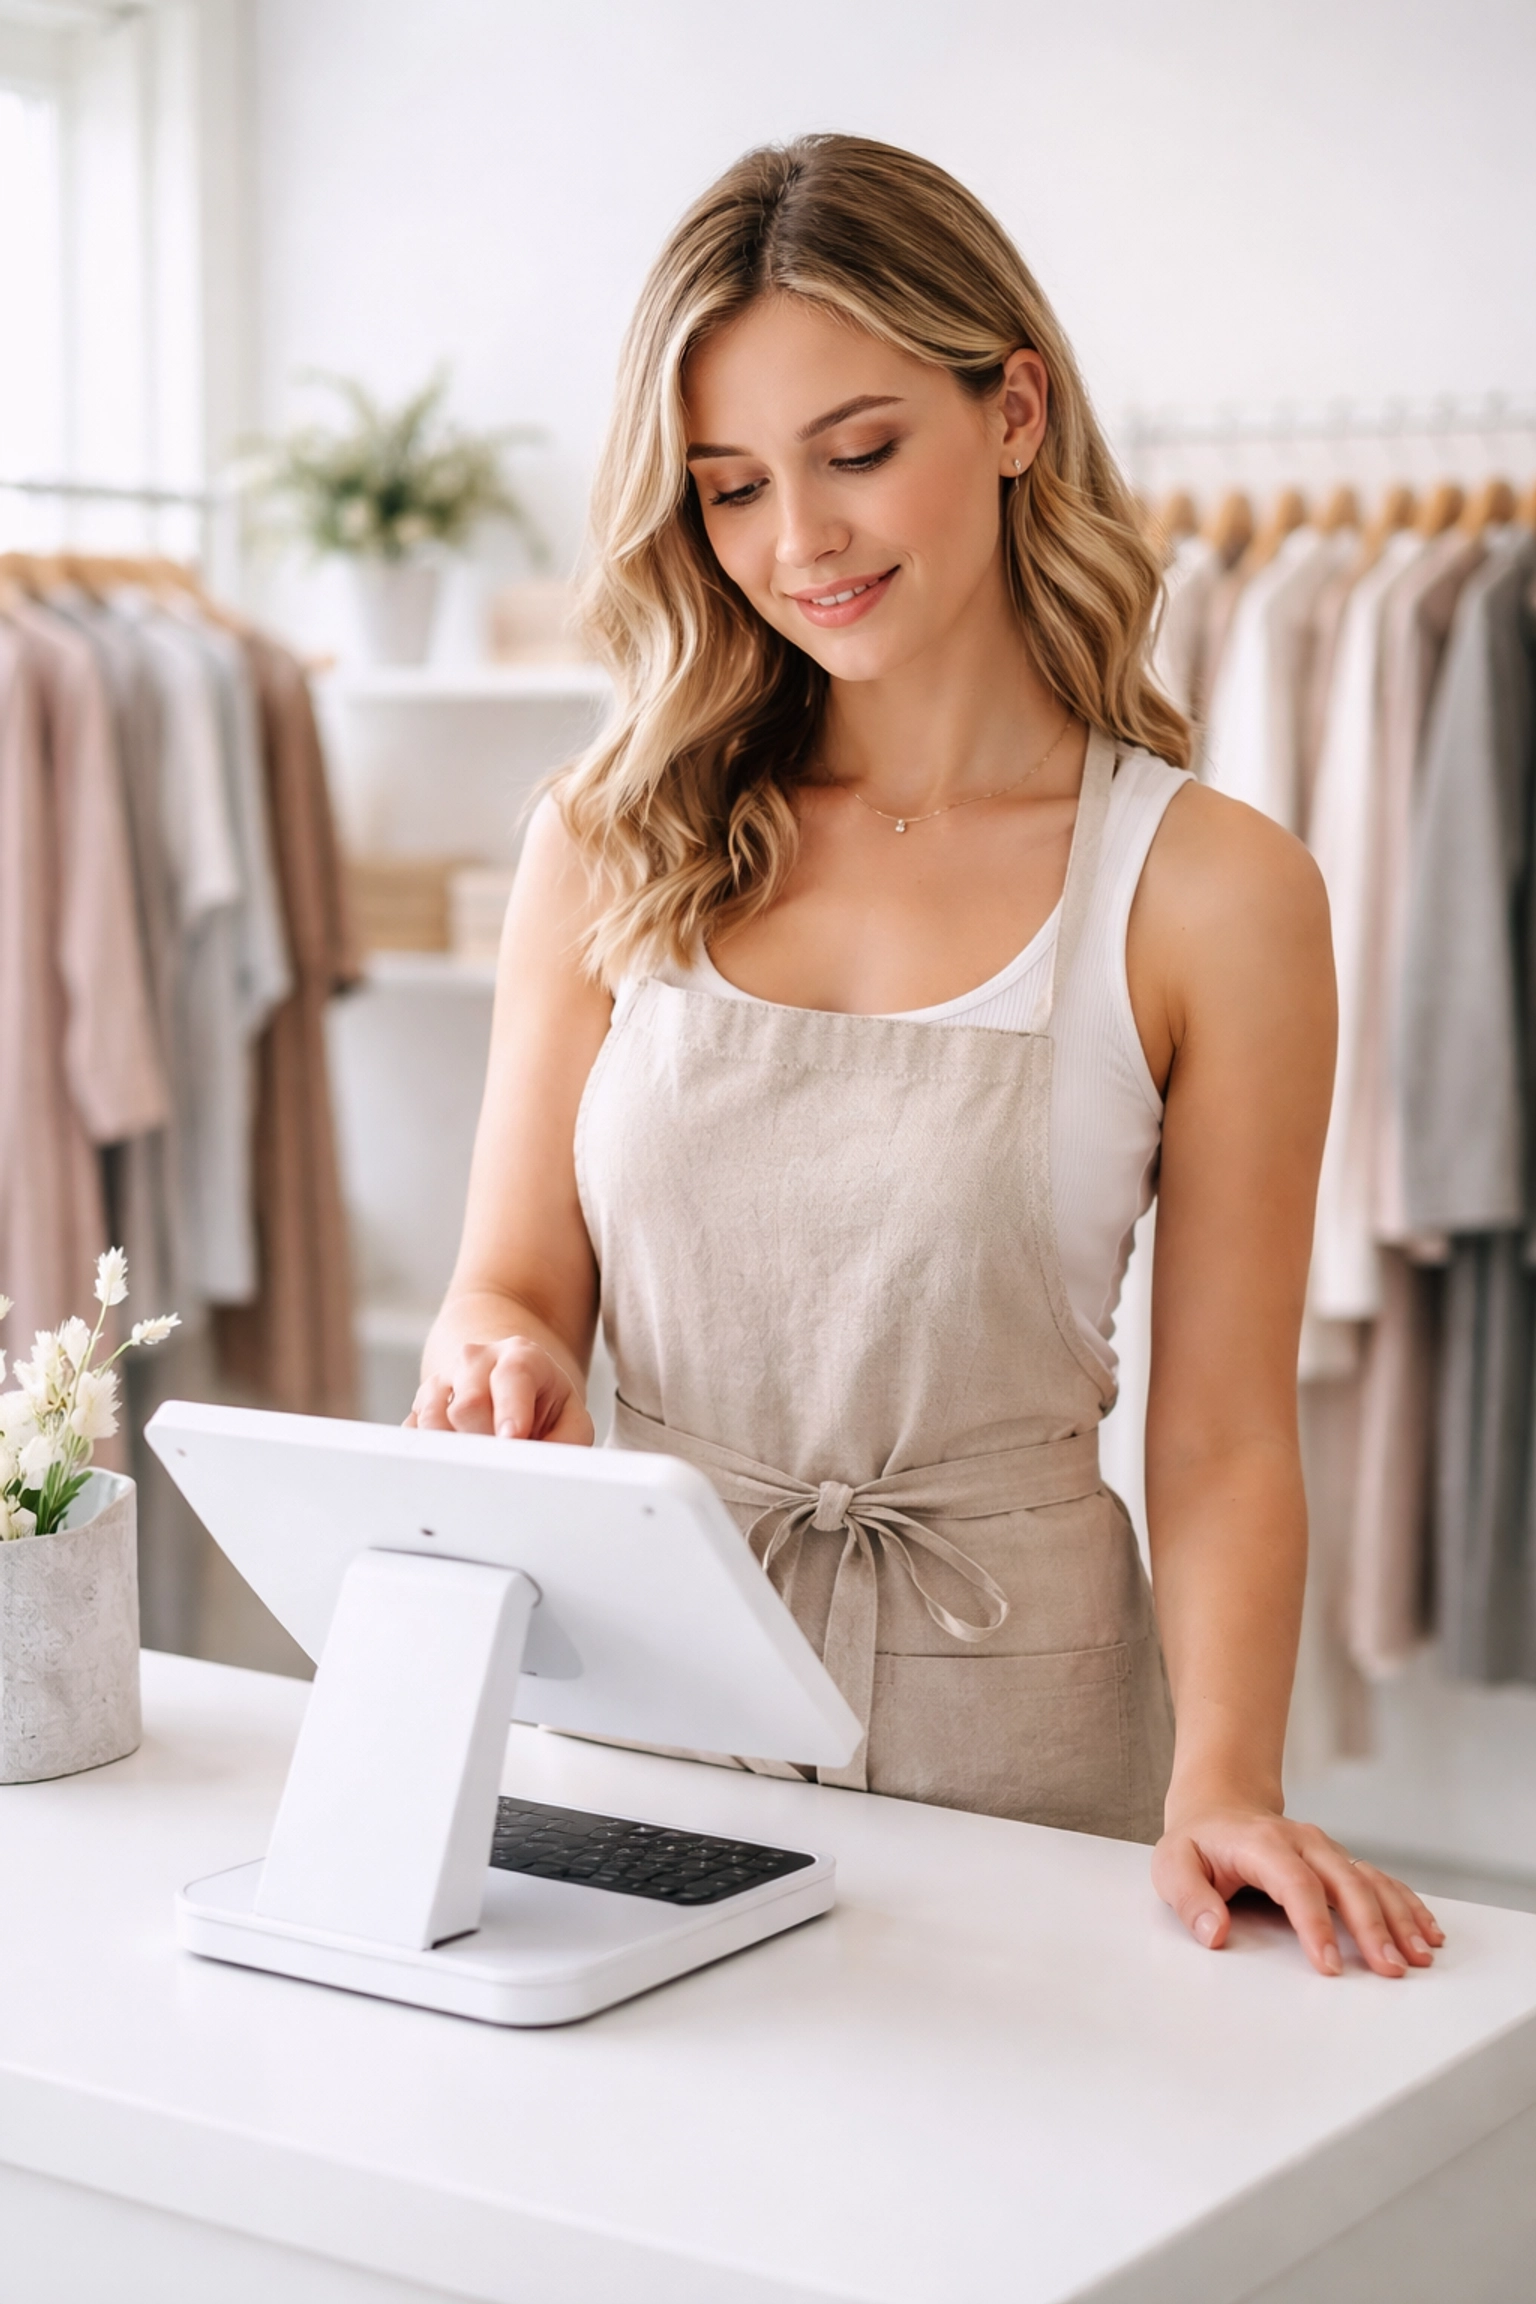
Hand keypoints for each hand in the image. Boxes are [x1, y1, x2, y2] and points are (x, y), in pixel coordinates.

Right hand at [408, 1336, 593, 1445]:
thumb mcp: (570, 1419)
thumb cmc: (543, 1406)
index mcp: (520, 1356)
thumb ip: (567, 1441)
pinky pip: (414, 1432)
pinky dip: (431, 1453)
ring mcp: (443, 1378)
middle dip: (486, 1440)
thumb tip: (543, 1469)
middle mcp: (477, 1359)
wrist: (509, 1383)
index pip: (512, 1375)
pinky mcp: (419, 1403)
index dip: (511, 1409)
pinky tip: (454, 1457)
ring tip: (480, 1457)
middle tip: (502, 1457)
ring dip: (456, 1449)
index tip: (512, 1438)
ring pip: (433, 1419)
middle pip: (469, 1403)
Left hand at [1153, 1804, 1443, 1977]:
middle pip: (1346, 1881)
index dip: (1315, 1925)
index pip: (1296, 1884)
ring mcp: (1327, 1851)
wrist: (1219, 1806)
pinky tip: (1428, 1931)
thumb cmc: (1197, 1843)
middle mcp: (1303, 1842)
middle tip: (1391, 1970)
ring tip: (1420, 1956)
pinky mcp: (1340, 1862)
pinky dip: (1407, 1905)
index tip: (1330, 1966)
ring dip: (1399, 1918)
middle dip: (1372, 1926)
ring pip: (1371, 1880)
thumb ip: (1189, 1898)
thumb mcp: (1173, 1865)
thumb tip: (1213, 1932)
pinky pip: (1381, 1880)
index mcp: (1263, 1843)